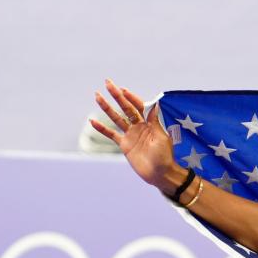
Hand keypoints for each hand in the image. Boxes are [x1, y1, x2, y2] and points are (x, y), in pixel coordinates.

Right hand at [90, 80, 184, 194]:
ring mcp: (131, 135)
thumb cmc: (165, 156)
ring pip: (116, 118)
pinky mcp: (124, 145)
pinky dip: (102, 128)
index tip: (123, 90)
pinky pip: (111, 134)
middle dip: (117, 95)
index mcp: (150, 123)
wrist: (160, 174)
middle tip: (108, 82)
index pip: (140, 106)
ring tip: (97, 96)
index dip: (132, 98)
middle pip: (126, 108)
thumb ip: (154, 121)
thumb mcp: (161, 137)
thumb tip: (154, 103)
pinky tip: (92, 121)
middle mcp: (140, 126)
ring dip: (107, 107)